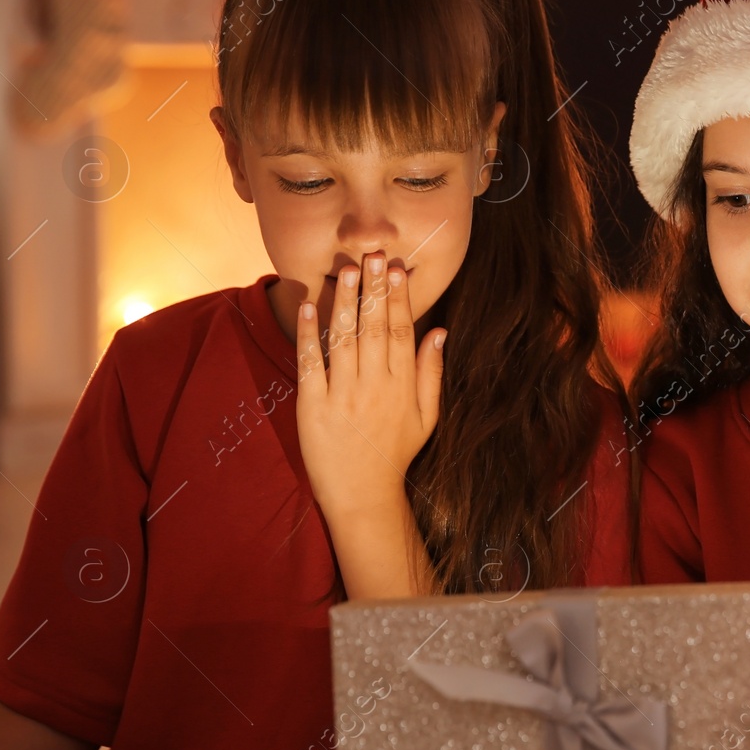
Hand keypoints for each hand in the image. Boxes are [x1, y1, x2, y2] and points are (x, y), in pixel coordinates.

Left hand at [295, 252, 444, 523]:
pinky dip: (309, 334)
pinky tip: (309, 307)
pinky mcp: (313, 405)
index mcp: (402, 385)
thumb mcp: (427, 417)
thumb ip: (432, 373)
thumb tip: (441, 332)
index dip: (398, 297)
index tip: (396, 269)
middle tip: (373, 255)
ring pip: (344, 338)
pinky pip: (311, 363)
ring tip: (346, 270)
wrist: (363, 495)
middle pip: (374, 327)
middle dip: (374, 289)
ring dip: (344, 302)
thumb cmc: (395, 453)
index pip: (401, 331)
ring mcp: (343, 394)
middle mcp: (375, 385)